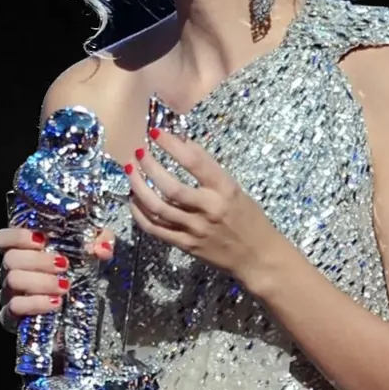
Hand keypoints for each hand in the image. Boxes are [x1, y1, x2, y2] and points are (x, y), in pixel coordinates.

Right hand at [0, 226, 115, 331]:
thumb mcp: (92, 253)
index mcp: (22, 251)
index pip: (3, 238)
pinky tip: (55, 302)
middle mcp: (10, 271)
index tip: (41, 239)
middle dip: (38, 260)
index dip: (17, 236)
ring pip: (13, 281)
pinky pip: (14, 308)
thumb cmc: (78, 275)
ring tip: (65, 285)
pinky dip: (35, 303)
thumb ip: (101, 242)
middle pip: (10, 259)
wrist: (77, 314)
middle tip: (64, 264)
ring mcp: (9, 294)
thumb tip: (102, 248)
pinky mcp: (11, 317)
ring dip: (40, 281)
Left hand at [128, 130, 285, 287]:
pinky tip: (133, 199)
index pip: (195, 162)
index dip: (172, 145)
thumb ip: (208, 170)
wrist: (257, 257)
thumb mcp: (234, 189)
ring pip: (157, 208)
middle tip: (138, 152)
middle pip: (170, 187)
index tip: (155, 132)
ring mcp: (195, 229)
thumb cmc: (248, 218)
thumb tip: (182, 143)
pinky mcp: (185, 245)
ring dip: (138, 187)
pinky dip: (139, 213)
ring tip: (131, 171)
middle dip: (149, 167)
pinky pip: (155, 228)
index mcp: (225, 190)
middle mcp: (209, 209)